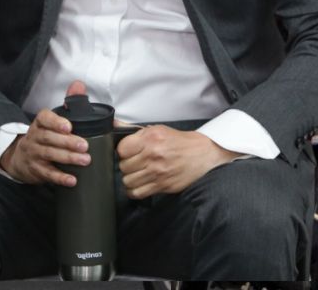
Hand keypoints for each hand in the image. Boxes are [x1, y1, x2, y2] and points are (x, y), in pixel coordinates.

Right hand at [0, 80, 90, 186]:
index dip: (55, 122)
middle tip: (85, 145)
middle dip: (67, 142)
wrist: (20, 157)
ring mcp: (33, 154)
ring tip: (85, 160)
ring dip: (67, 158)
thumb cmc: (44, 136)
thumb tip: (79, 84)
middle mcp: (34, 137)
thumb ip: (68, 102)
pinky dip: (60, 177)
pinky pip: (47, 173)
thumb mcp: (53, 119)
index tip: (69, 126)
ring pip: (48, 155)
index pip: (44, 118)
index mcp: (40, 123)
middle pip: (48, 138)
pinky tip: (72, 180)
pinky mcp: (35, 170)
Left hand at [117, 126, 239, 198]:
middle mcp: (153, 155)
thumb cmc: (179, 142)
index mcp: (150, 139)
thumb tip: (114, 125)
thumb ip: (133, 130)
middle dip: (126, 165)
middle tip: (134, 163)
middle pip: (123, 166)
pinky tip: (138, 185)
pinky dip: (134, 191)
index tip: (128, 152)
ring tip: (137, 173)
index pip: (121, 149)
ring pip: (128, 181)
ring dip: (130, 178)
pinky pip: (138, 193)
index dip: (122, 151)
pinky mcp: (163, 185)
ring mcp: (158, 172)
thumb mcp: (157, 130)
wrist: (203, 154)